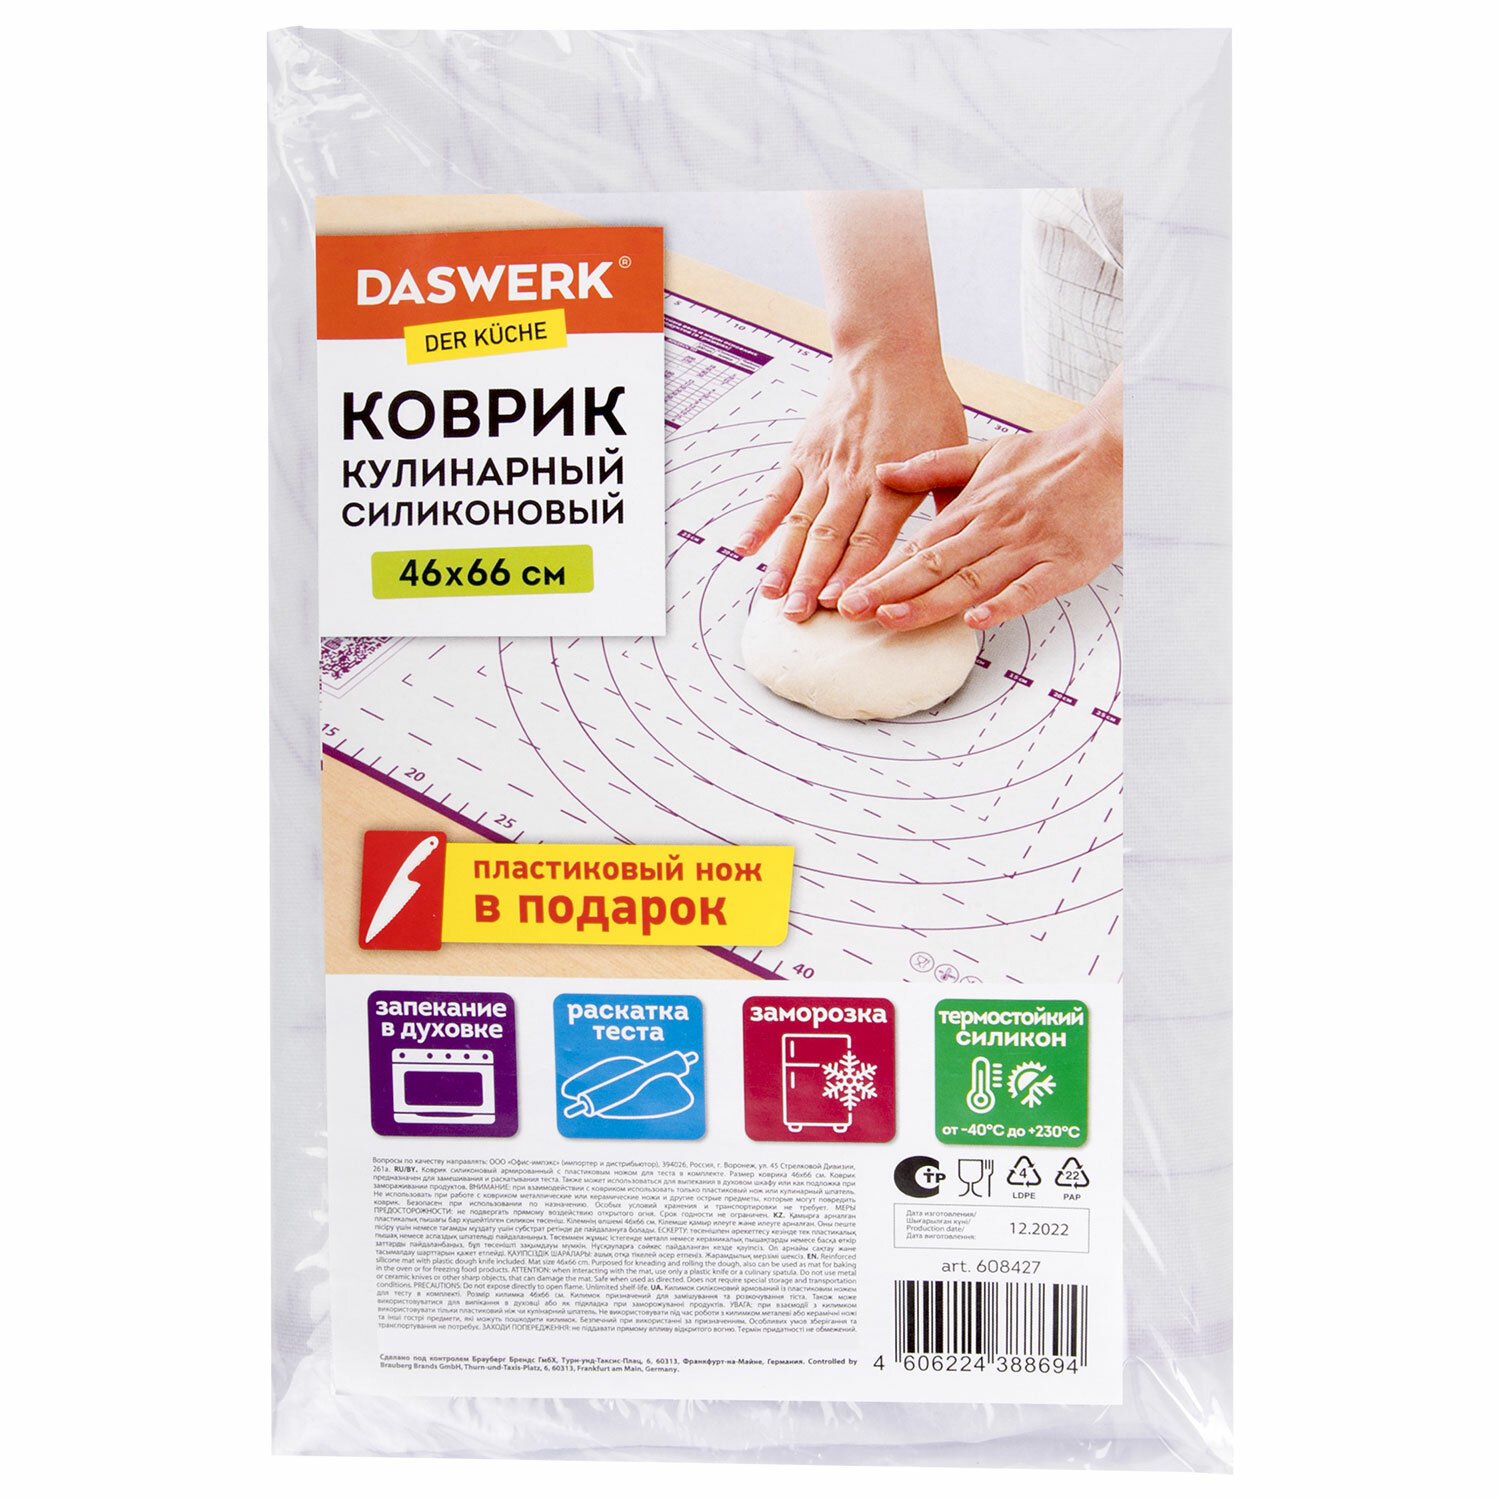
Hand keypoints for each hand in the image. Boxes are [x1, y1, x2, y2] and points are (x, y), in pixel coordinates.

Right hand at [735, 349, 967, 619]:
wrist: (887, 355)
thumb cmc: (925, 403)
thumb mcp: (953, 450)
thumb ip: (949, 499)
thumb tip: (958, 544)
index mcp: (894, 484)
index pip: (871, 539)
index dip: (854, 573)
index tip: (841, 604)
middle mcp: (856, 480)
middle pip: (830, 538)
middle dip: (813, 580)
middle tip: (800, 615)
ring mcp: (825, 468)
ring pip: (801, 522)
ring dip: (785, 561)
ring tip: (773, 596)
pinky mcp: (803, 455)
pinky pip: (778, 492)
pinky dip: (760, 520)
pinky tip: (745, 548)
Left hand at [838, 367, 1123, 630]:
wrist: (1114, 448)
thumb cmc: (1051, 456)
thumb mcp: (986, 452)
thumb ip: (933, 467)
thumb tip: (883, 472)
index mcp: (974, 507)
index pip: (919, 546)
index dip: (881, 571)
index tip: (847, 591)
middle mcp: (995, 529)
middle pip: (935, 566)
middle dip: (889, 590)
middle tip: (851, 610)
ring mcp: (1030, 548)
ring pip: (972, 579)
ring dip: (930, 602)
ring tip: (891, 618)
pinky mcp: (1065, 564)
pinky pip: (1030, 588)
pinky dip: (1003, 604)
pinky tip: (975, 620)